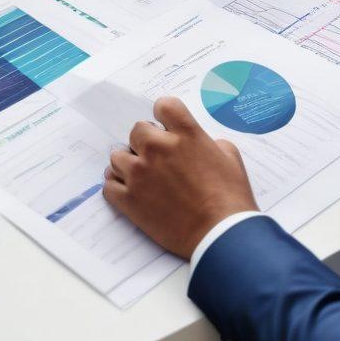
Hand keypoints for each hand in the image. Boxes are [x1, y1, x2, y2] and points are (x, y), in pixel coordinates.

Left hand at [102, 97, 258, 258]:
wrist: (220, 235)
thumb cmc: (230, 198)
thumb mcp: (229, 156)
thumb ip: (207, 140)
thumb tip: (196, 143)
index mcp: (185, 134)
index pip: (163, 105)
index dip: (164, 116)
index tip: (165, 126)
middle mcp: (159, 148)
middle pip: (136, 130)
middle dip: (146, 142)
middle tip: (157, 158)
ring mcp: (141, 173)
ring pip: (117, 156)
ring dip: (129, 163)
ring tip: (142, 176)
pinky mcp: (130, 199)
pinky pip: (108, 184)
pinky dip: (116, 185)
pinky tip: (130, 190)